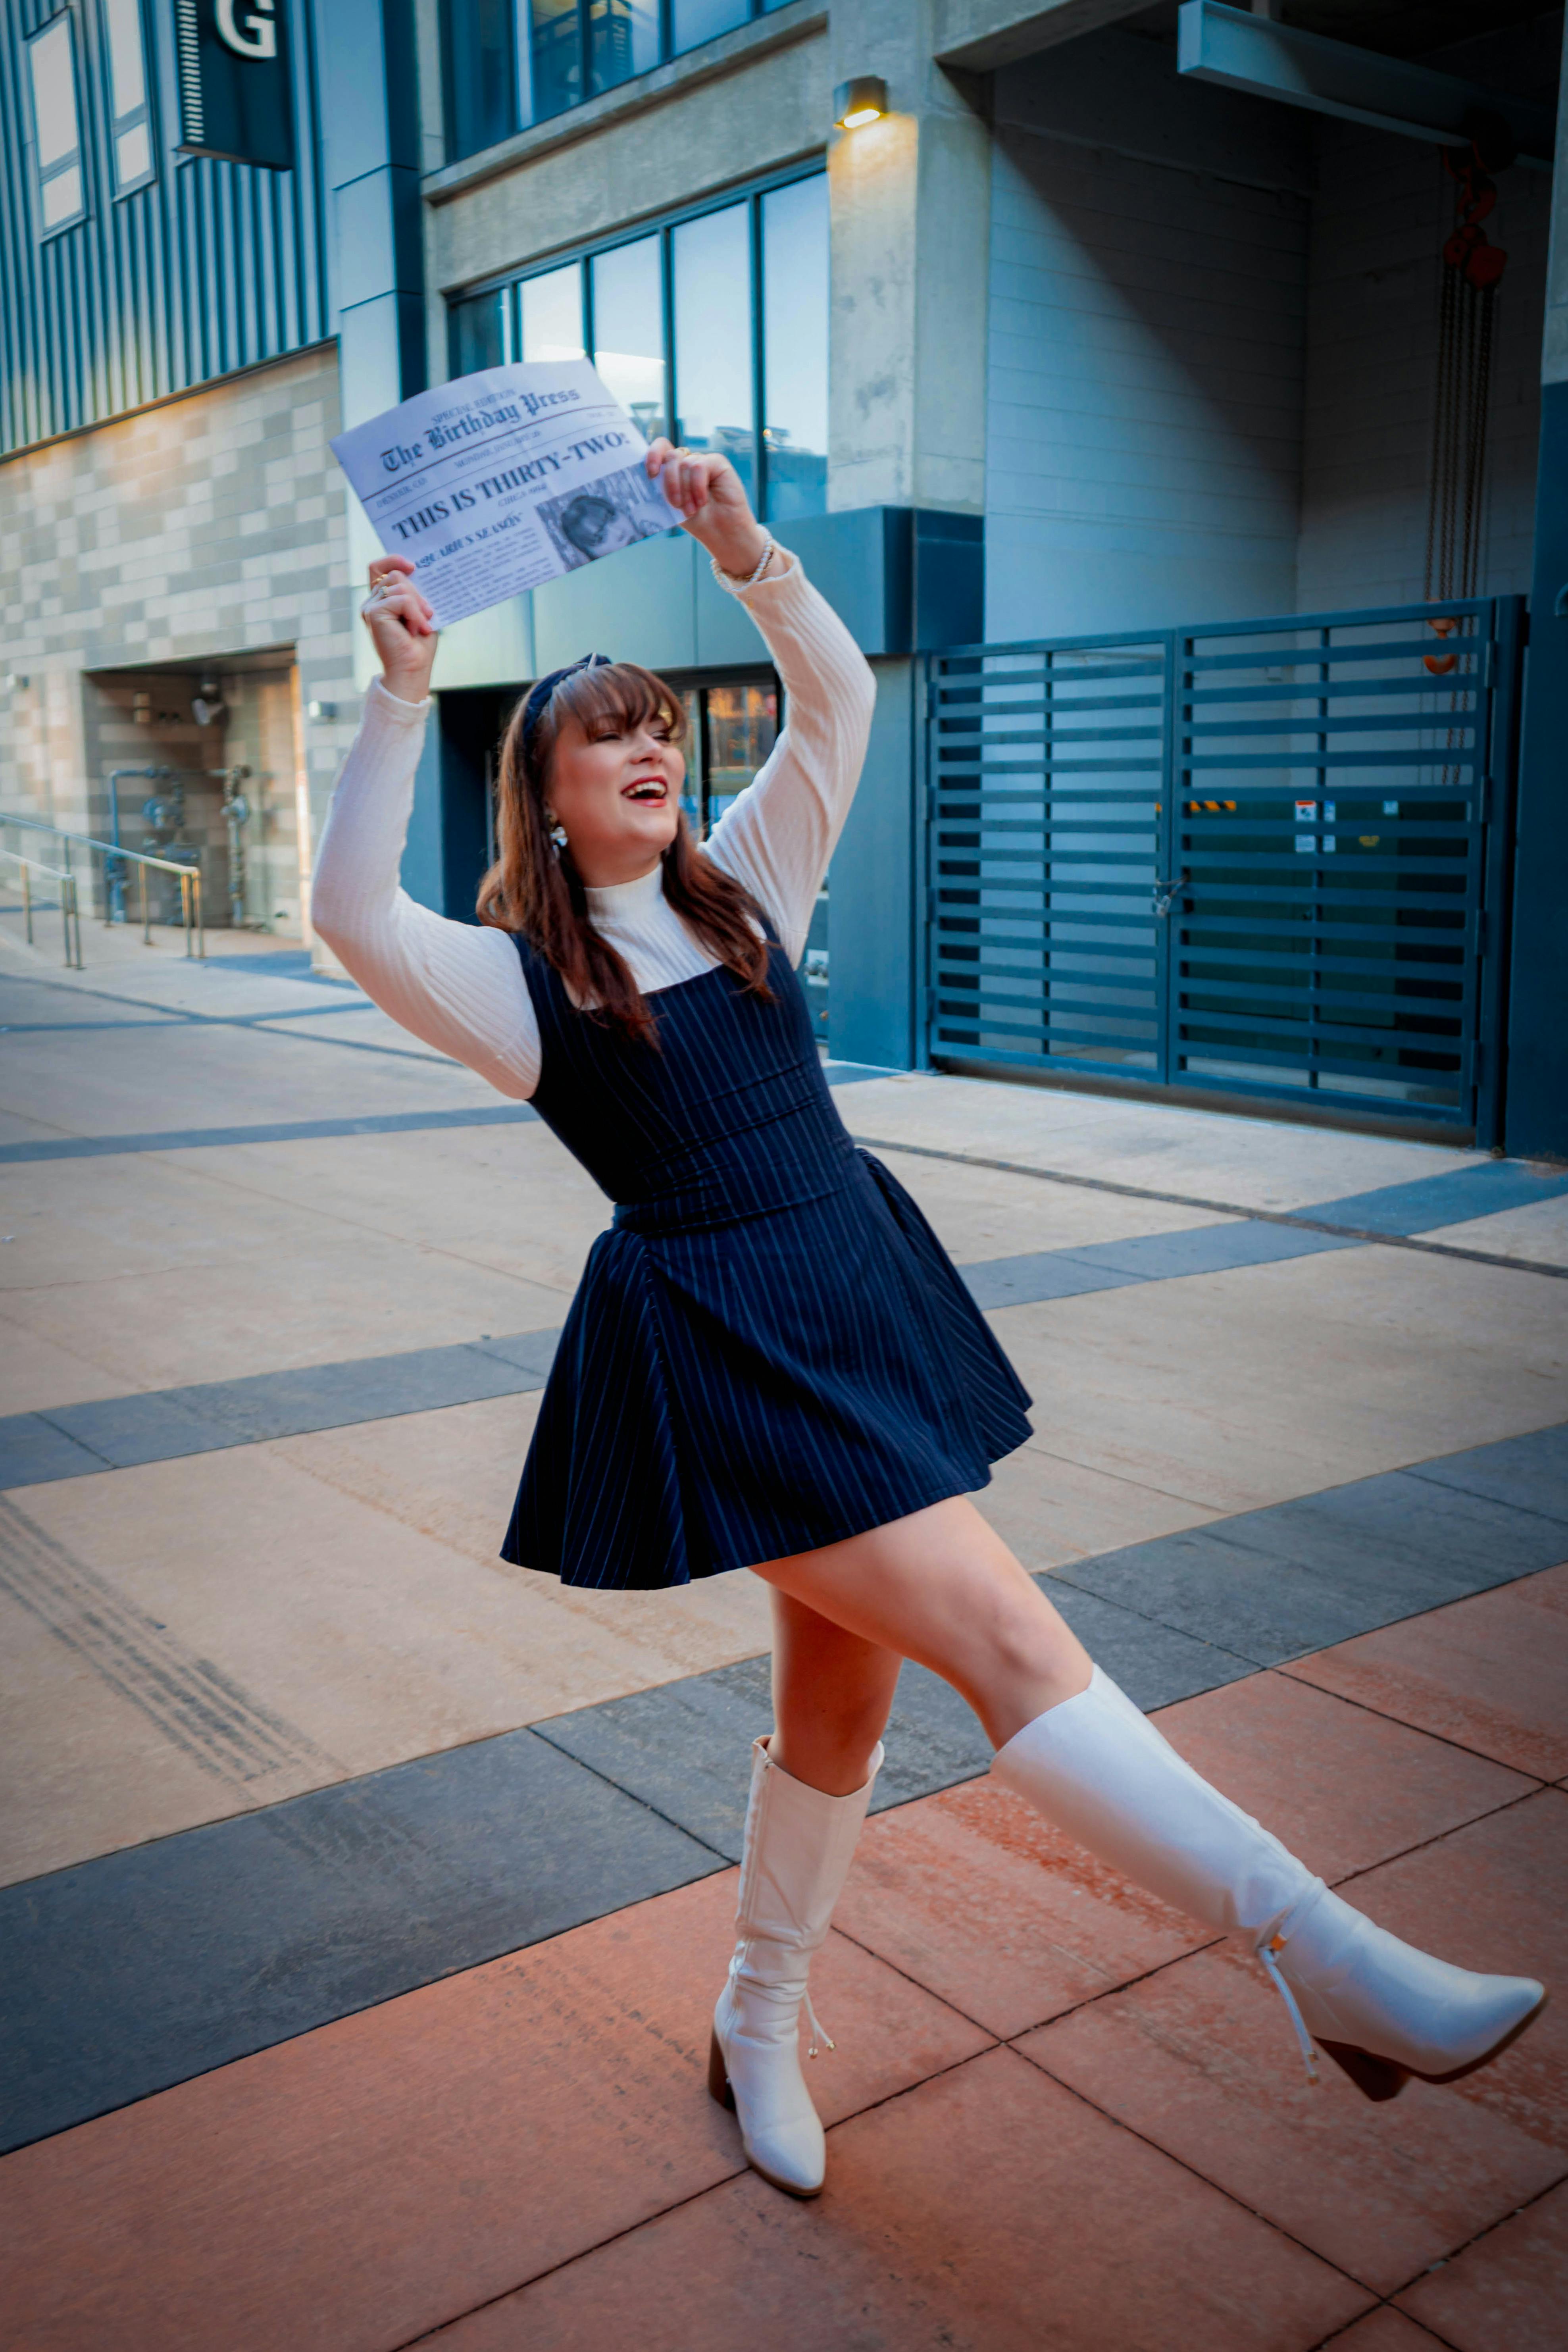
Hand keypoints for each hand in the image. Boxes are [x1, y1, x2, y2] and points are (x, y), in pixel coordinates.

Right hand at [361, 557, 437, 700]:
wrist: (412, 671)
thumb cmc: (418, 647)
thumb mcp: (420, 613)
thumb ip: (414, 594)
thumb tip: (417, 572)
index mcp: (381, 601)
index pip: (377, 568)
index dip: (393, 560)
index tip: (413, 566)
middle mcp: (372, 602)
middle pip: (395, 575)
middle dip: (417, 592)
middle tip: (428, 614)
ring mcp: (370, 607)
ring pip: (399, 585)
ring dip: (418, 604)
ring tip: (422, 625)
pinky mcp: (373, 613)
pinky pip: (401, 599)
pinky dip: (415, 613)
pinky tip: (417, 629)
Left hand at [645, 439, 770, 579]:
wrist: (721, 531)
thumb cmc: (697, 520)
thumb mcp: (672, 505)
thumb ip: (661, 487)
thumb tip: (648, 477)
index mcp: (673, 469)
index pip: (660, 449)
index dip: (652, 455)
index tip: (651, 475)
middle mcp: (687, 461)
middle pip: (670, 456)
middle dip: (670, 482)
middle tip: (675, 503)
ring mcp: (701, 460)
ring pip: (684, 463)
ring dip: (685, 490)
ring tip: (691, 510)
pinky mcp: (717, 462)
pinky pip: (699, 466)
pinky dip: (697, 486)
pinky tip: (702, 501)